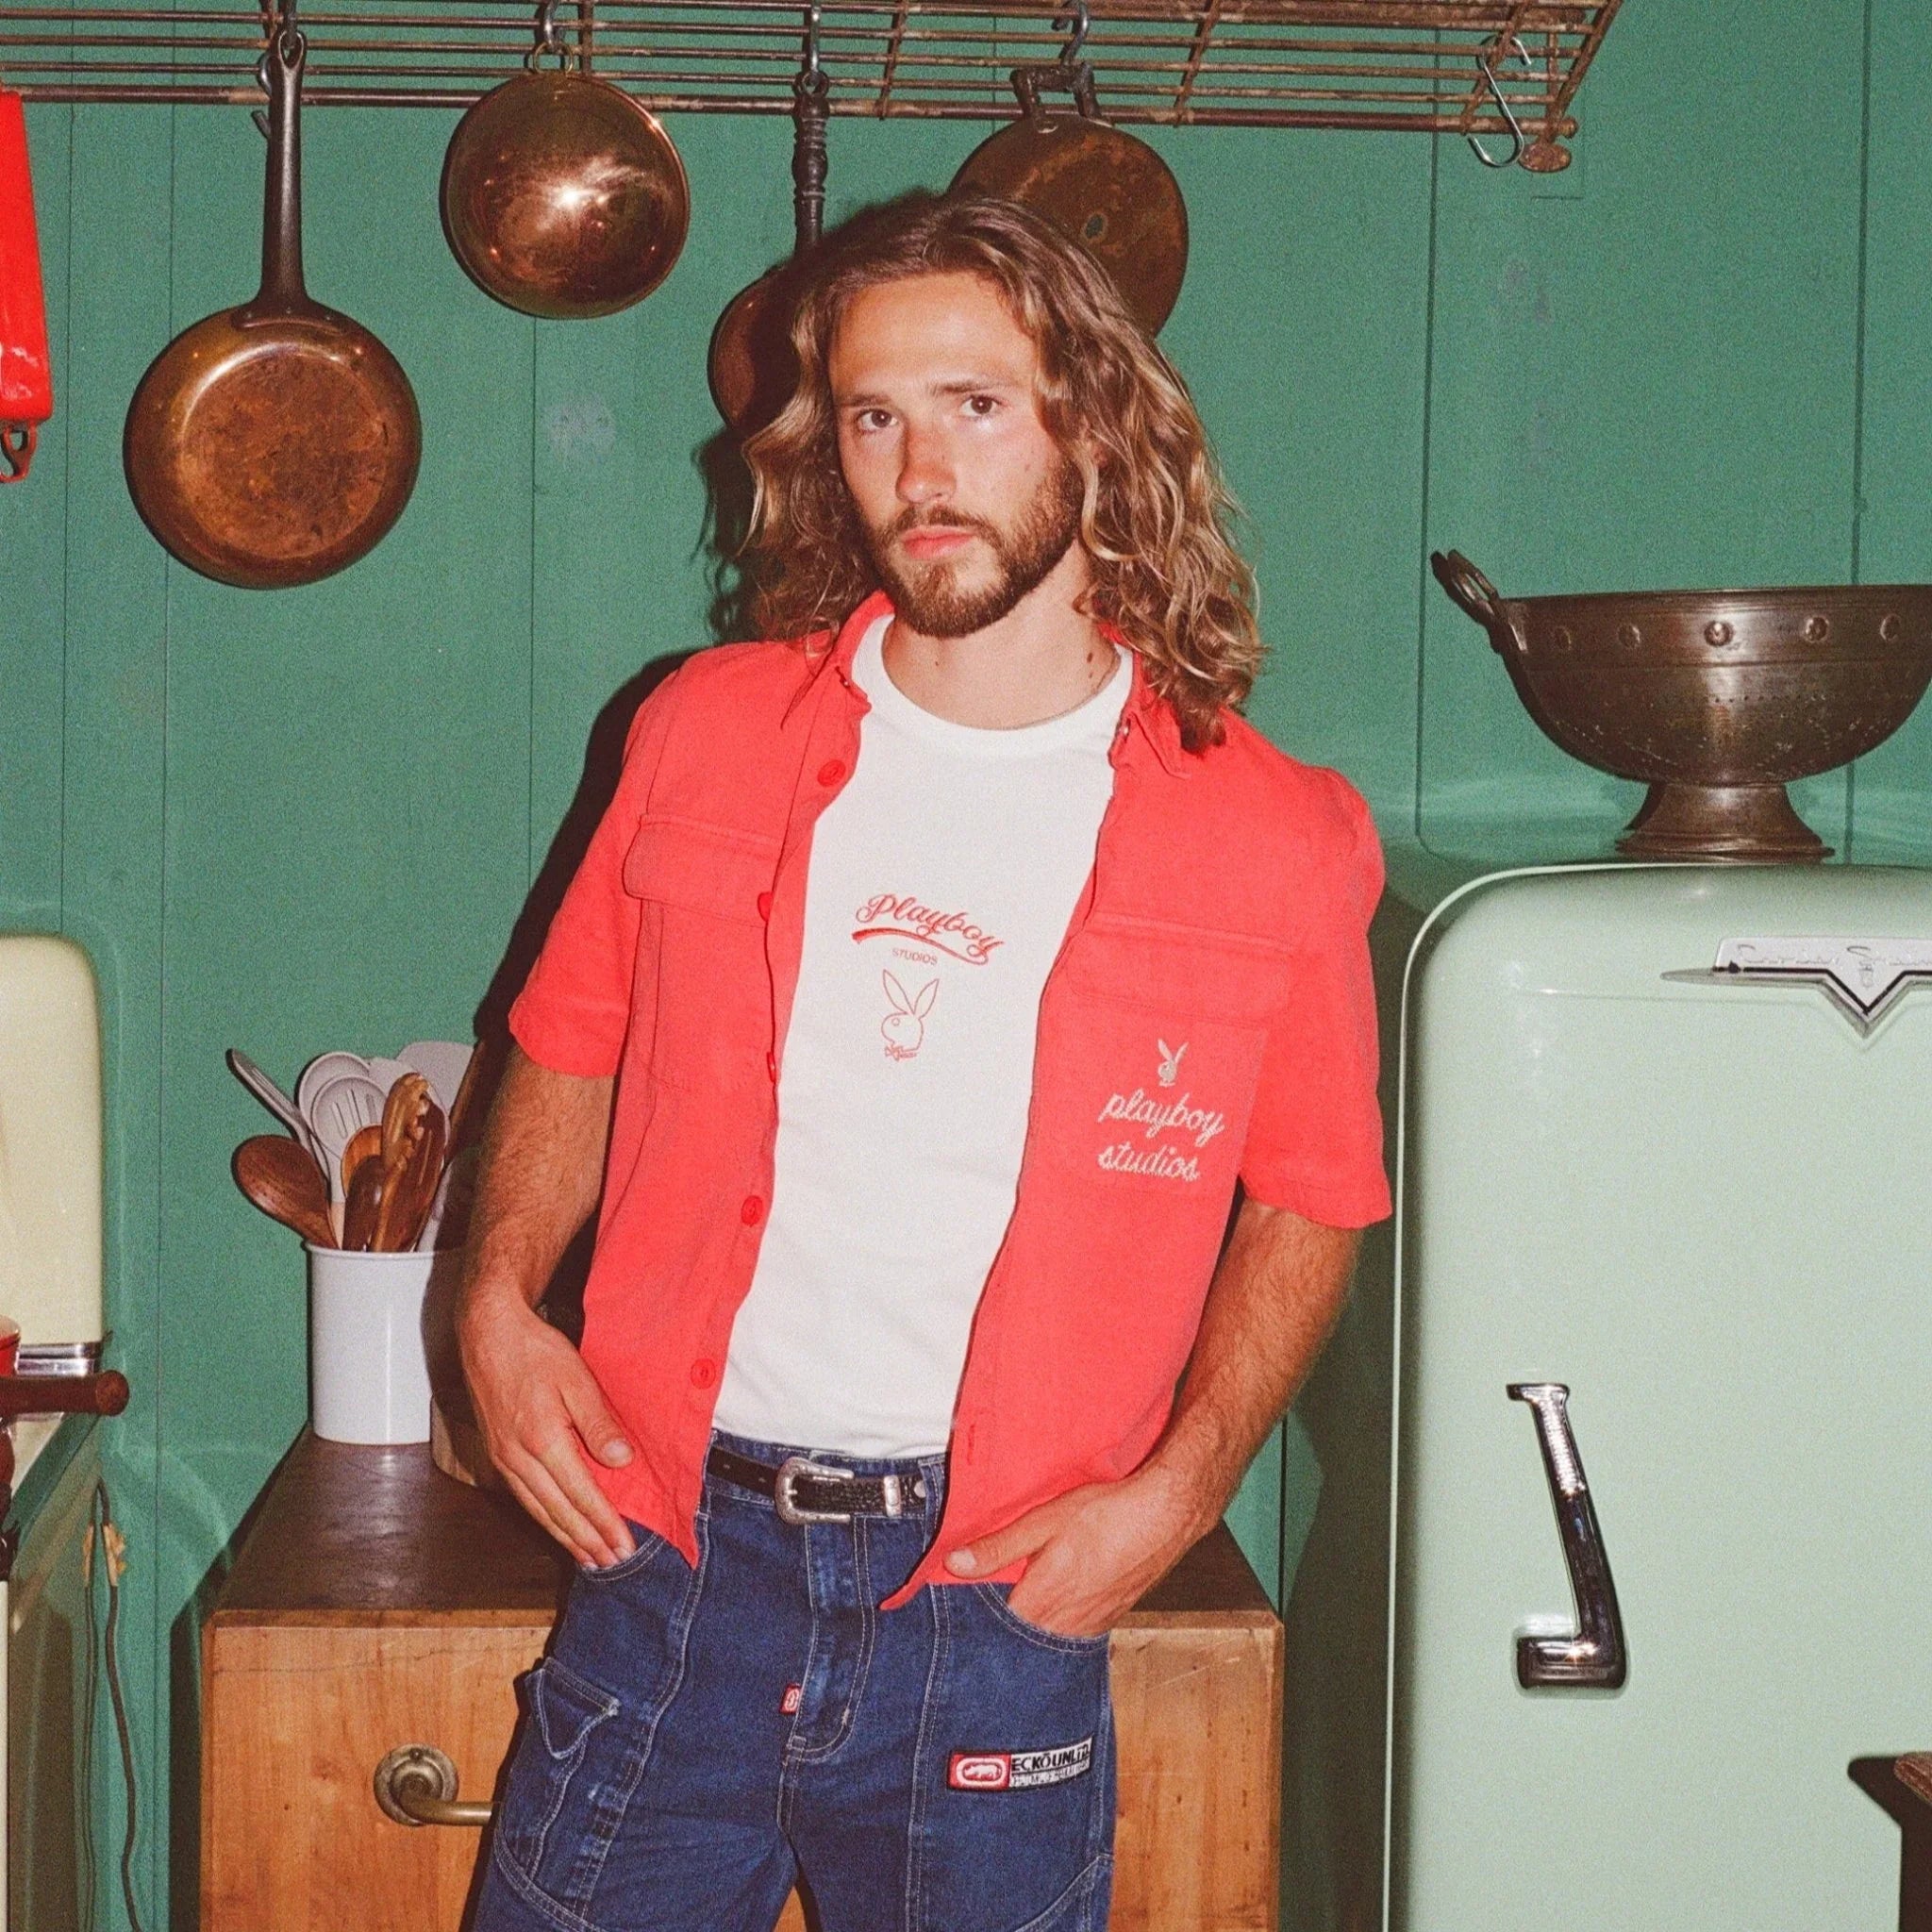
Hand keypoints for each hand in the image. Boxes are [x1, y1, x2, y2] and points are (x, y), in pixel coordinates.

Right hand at [456, 1281, 636, 1569]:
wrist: (487, 1333)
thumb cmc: (533, 1351)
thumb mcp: (576, 1379)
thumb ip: (599, 1424)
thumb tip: (621, 1462)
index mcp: (542, 1441)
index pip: (581, 1495)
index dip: (604, 1524)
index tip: (624, 1546)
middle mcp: (518, 1457)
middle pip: (558, 1512)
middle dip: (587, 1541)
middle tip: (612, 1563)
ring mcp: (504, 1458)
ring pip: (538, 1510)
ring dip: (565, 1537)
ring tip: (589, 1557)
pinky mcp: (497, 1453)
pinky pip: (524, 1497)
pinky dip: (544, 1518)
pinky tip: (557, 1526)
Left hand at [944, 1461, 1213, 1637]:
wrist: (1166, 1515)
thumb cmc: (1107, 1514)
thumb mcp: (1043, 1521)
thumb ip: (999, 1547)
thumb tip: (955, 1563)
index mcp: (1042, 1603)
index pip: (995, 1628)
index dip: (977, 1617)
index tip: (961, 1605)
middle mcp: (1065, 1625)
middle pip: (1021, 1638)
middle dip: (1002, 1626)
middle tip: (989, 1602)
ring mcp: (1091, 1626)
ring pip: (1047, 1637)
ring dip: (1032, 1625)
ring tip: (1024, 1597)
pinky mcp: (1109, 1619)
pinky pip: (1073, 1632)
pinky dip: (1059, 1622)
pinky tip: (1058, 1598)